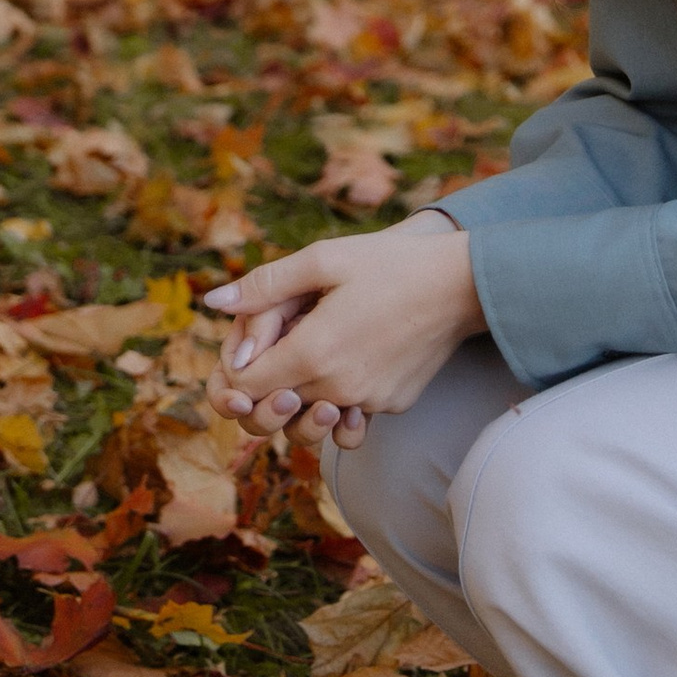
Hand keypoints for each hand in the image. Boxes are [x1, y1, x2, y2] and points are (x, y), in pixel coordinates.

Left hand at [201, 210, 482, 453]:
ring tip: (308, 354)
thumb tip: (214, 302)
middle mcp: (339, 389)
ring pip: (310, 417)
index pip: (246, 386)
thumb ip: (265, 285)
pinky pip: (349, 415)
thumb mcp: (322, 259)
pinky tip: (344, 362)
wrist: (462, 283)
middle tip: (274, 344)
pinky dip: (338, 397)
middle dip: (262, 382)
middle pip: (273, 408)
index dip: (235, 367)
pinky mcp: (392, 405)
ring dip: (298, 395)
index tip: (247, 341)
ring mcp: (369, 402)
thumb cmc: (390, 263)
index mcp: (314, 353)